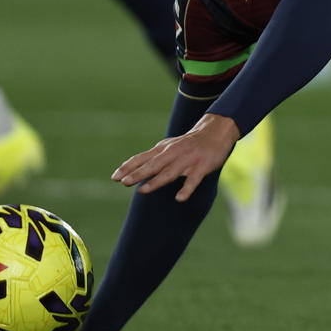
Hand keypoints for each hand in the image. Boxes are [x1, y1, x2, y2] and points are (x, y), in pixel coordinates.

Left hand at [113, 113, 241, 201]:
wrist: (215, 132)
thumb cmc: (188, 143)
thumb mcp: (168, 146)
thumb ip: (151, 157)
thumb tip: (128, 168)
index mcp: (163, 149)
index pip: (142, 158)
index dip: (128, 167)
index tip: (115, 177)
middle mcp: (173, 153)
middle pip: (153, 165)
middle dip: (138, 173)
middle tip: (124, 182)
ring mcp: (187, 160)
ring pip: (170, 172)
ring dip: (156, 181)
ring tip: (143, 190)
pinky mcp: (201, 166)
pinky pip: (193, 180)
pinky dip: (186, 189)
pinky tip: (179, 198)